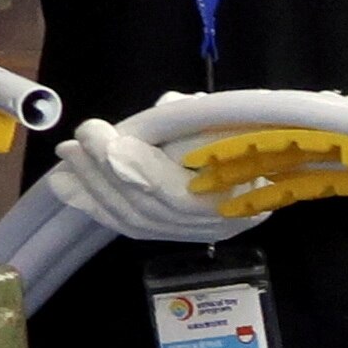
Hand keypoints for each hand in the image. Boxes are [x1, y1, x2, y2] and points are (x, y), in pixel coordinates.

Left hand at [37, 113, 265, 247]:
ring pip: (135, 220)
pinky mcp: (177, 234)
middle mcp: (216, 223)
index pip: (176, 193)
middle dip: (104, 173)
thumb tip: (162, 113)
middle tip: (76, 140)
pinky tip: (73, 188)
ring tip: (67, 160)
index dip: (136, 168)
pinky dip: (98, 206)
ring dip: (94, 188)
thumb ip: (194, 118)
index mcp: (238, 196)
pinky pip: (132, 226)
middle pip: (147, 208)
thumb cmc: (253, 130)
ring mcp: (196, 233)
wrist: (279, 158)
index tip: (107, 137)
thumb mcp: (228, 116)